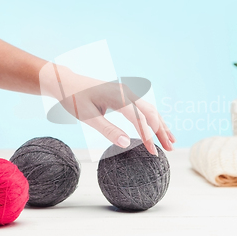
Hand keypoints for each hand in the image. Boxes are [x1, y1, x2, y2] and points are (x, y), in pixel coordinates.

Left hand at [40, 64, 175, 154]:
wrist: (66, 82)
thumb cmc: (74, 99)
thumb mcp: (87, 117)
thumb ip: (108, 130)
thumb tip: (127, 144)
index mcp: (118, 96)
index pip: (139, 119)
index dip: (148, 137)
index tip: (153, 153)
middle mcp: (127, 92)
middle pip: (151, 113)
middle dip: (161, 132)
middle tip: (169, 150)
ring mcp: (127, 92)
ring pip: (150, 109)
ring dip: (161, 125)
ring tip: (171, 141)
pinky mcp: (125, 95)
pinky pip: (143, 108)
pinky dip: (153, 119)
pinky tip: (159, 127)